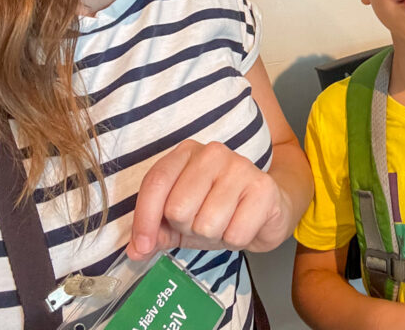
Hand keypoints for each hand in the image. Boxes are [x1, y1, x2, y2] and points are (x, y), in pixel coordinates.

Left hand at [126, 139, 293, 258]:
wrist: (269, 209)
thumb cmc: (221, 211)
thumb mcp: (181, 221)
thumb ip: (155, 231)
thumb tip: (135, 250)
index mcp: (186, 153)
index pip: (155, 183)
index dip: (144, 220)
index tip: (143, 245)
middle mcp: (212, 153)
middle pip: (178, 208)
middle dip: (188, 228)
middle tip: (203, 222)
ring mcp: (240, 166)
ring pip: (206, 224)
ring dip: (214, 235)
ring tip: (225, 223)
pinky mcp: (263, 187)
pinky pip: (235, 233)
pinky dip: (236, 240)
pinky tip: (243, 225)